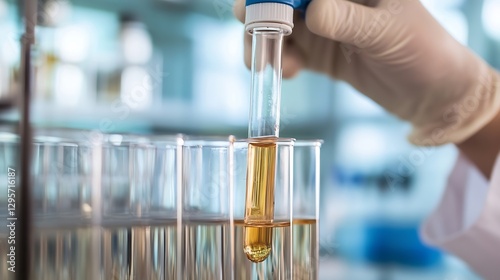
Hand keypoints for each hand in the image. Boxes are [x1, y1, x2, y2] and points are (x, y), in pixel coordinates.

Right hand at [234, 0, 499, 145]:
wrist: (432, 94)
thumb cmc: (423, 52)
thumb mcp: (387, 33)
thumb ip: (348, 21)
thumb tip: (311, 13)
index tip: (256, 1)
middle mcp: (333, 1)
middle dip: (260, 8)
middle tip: (248, 22)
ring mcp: (325, 27)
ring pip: (279, 25)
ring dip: (264, 40)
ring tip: (262, 61)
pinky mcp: (321, 54)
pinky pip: (290, 53)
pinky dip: (279, 62)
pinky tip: (286, 73)